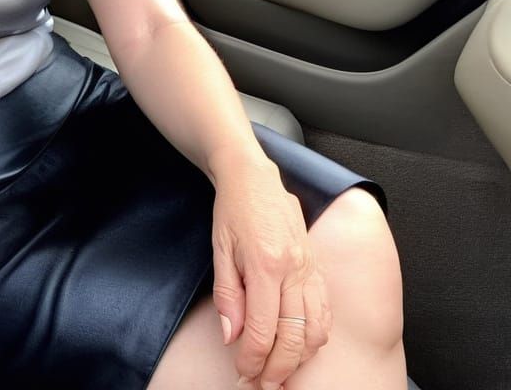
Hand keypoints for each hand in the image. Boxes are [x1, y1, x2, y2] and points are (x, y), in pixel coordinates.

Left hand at [210, 156, 331, 388]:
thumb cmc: (232, 210)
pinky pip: (325, 312)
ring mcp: (311, 268)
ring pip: (316, 330)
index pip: (264, 329)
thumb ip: (228, 295)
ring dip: (299, 359)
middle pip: (294, 337)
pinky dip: (315, 337)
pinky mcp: (318, 266)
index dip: (253, 360)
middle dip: (278, 369)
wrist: (254, 176)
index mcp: (265, 264)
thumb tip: (233, 337)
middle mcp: (294, 269)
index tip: (242, 373)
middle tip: (261, 384)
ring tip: (281, 373)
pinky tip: (301, 346)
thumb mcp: (219, 249)